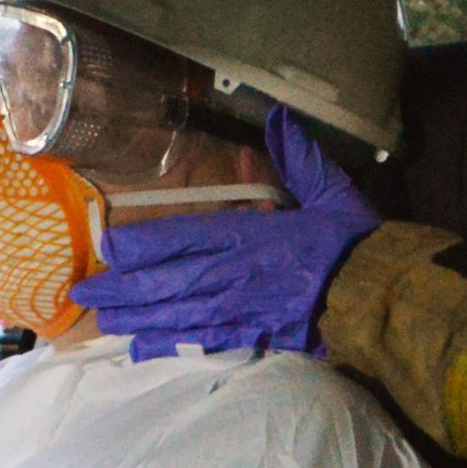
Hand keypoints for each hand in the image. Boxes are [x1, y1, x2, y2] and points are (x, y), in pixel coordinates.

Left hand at [71, 106, 380, 359]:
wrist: (381, 295)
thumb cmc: (354, 243)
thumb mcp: (330, 190)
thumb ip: (298, 157)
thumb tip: (277, 118)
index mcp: (250, 234)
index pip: (185, 236)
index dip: (144, 244)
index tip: (110, 246)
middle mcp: (236, 272)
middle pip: (169, 280)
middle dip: (125, 287)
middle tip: (85, 292)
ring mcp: (242, 308)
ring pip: (177, 313)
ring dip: (136, 316)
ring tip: (102, 319)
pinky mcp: (253, 335)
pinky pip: (202, 342)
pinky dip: (170, 345)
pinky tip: (140, 350)